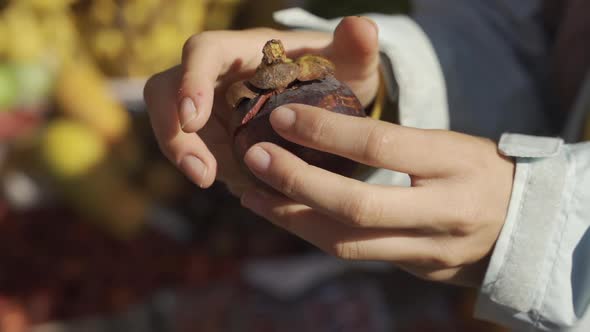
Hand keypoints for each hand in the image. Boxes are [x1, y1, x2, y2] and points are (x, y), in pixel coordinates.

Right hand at [143, 17, 380, 194]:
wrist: (333, 104)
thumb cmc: (337, 75)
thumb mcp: (350, 64)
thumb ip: (355, 46)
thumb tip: (363, 26)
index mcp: (246, 50)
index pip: (204, 52)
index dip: (190, 81)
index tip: (193, 119)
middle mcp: (220, 77)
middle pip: (167, 91)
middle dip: (174, 132)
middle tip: (203, 172)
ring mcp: (212, 108)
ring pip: (175, 126)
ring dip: (187, 157)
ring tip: (216, 183)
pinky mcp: (216, 136)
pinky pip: (199, 152)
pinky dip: (213, 170)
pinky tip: (243, 189)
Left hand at [239, 105, 514, 286]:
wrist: (524, 227)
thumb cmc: (478, 172)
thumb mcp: (449, 144)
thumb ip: (394, 144)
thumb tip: (320, 133)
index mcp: (455, 164)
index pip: (380, 145)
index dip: (326, 130)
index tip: (284, 117)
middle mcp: (443, 213)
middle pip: (356, 207)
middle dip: (297, 183)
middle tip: (255, 159)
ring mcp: (429, 251)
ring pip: (347, 243)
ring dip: (292, 218)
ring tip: (252, 195)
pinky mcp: (416, 272)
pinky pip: (354, 254)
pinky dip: (314, 233)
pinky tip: (286, 214)